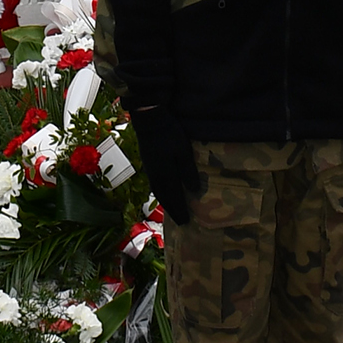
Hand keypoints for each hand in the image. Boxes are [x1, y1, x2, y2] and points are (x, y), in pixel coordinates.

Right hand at [128, 107, 198, 225]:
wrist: (148, 120)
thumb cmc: (169, 134)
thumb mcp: (183, 151)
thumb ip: (188, 171)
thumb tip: (194, 190)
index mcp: (165, 175)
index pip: (174, 198)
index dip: (180, 211)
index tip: (186, 223)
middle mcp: (156, 176)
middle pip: (165, 198)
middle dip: (173, 210)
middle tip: (180, 221)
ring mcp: (150, 170)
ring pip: (159, 192)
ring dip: (166, 202)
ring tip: (173, 210)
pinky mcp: (148, 163)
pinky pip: (155, 184)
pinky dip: (161, 192)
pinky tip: (164, 191)